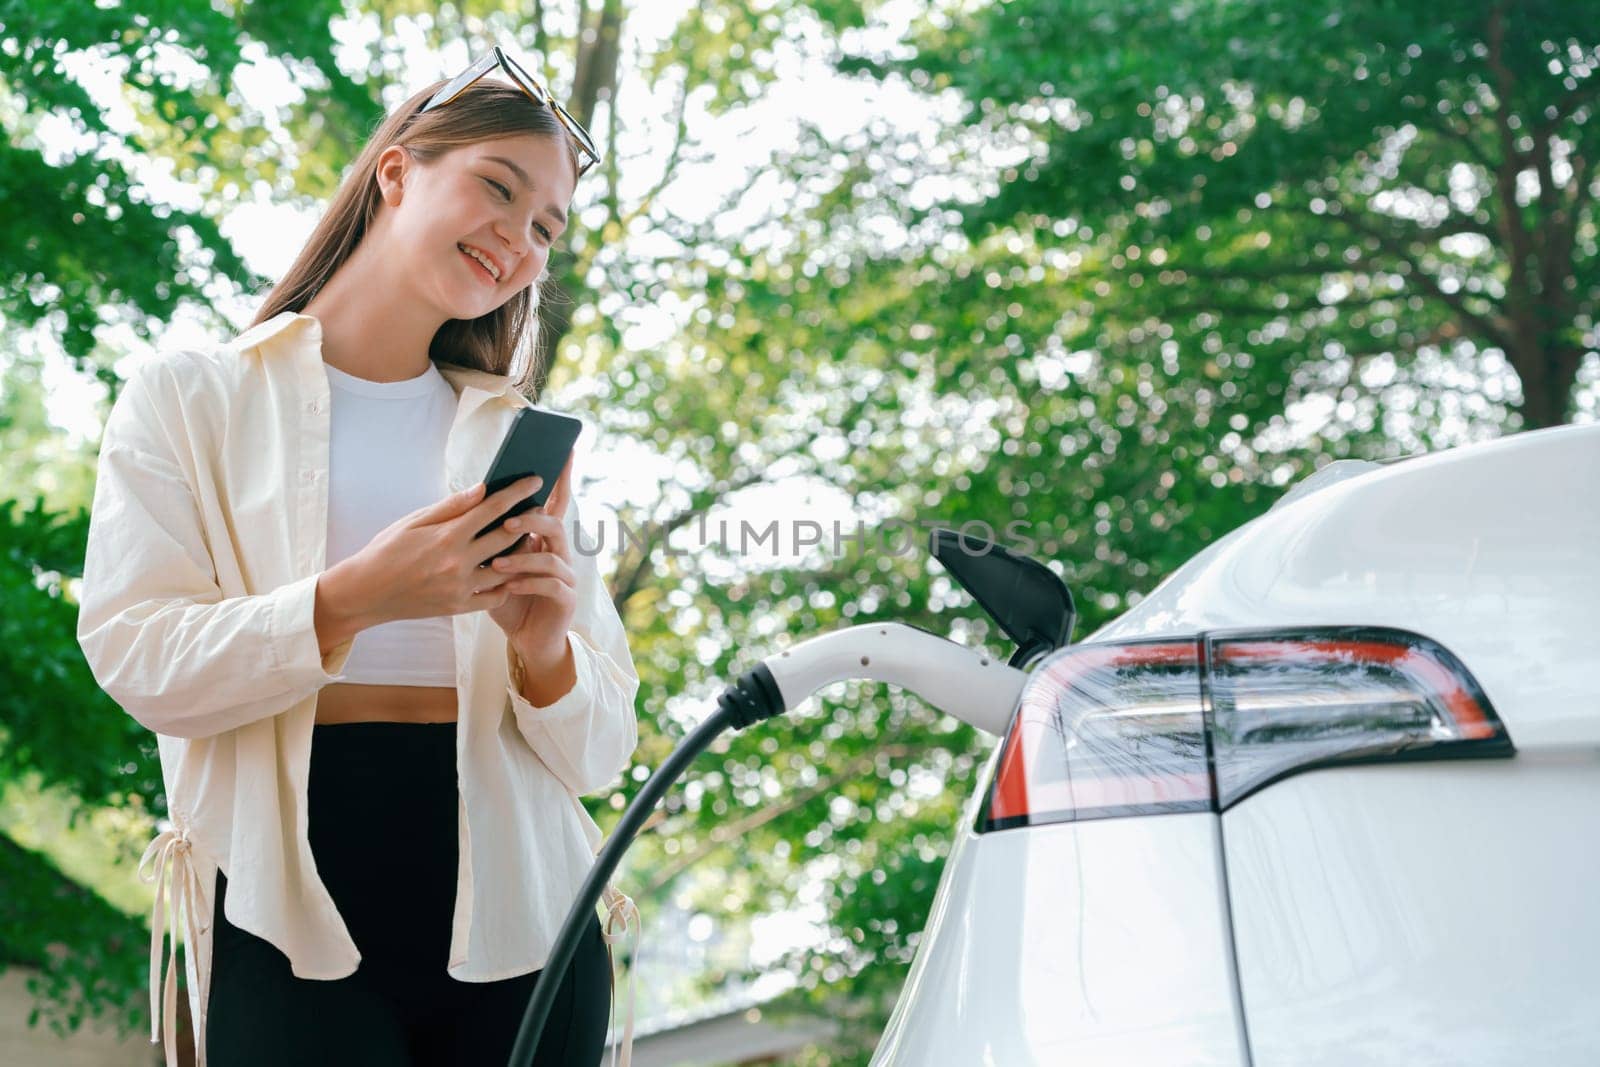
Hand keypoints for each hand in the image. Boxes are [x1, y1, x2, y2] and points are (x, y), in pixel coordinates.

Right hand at [337, 473, 544, 625]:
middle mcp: (457, 562)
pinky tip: (513, 571)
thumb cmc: (386, 550)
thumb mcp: (413, 521)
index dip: (516, 492)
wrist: (365, 592)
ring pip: (506, 568)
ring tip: (531, 538)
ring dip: (522, 552)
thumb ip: (450, 507)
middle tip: (541, 507)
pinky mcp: (458, 607)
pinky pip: (494, 597)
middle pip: (506, 537)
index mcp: (446, 536)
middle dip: (527, 519)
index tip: (535, 481)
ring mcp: (460, 587)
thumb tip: (482, 489)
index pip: (491, 509)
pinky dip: (507, 584)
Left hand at [486, 452, 578, 661]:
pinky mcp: (566, 598)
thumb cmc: (506, 598)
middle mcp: (559, 552)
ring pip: (551, 556)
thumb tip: (479, 497)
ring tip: (496, 564)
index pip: (555, 502)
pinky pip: (551, 584)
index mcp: (543, 539)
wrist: (525, 639)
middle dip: (533, 519)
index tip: (564, 451)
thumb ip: (492, 535)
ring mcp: (566, 575)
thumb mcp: (493, 565)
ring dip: (522, 557)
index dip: (562, 477)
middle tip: (508, 521)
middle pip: (554, 524)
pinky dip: (528, 582)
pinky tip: (508, 585)